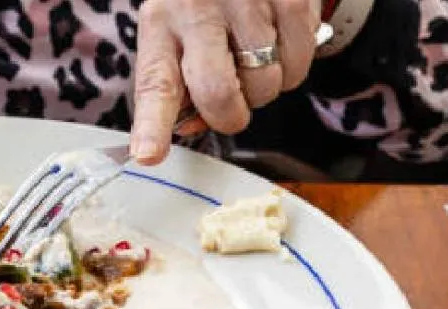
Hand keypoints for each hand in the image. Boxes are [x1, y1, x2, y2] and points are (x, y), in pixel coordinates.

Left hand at [129, 0, 320, 164]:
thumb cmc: (205, 4)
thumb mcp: (176, 32)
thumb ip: (179, 84)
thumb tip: (195, 125)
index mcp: (160, 24)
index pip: (155, 84)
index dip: (153, 125)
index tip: (149, 154)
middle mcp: (198, 10)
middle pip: (217, 94)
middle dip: (230, 117)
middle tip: (233, 107)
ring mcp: (245, 2)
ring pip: (264, 85)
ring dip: (265, 88)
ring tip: (255, 57)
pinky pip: (297, 65)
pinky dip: (292, 66)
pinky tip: (278, 40)